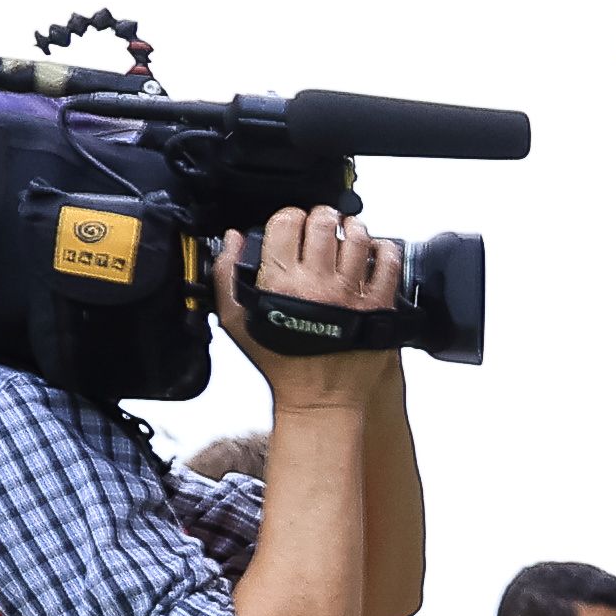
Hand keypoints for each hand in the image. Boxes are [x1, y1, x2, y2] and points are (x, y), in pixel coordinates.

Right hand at [214, 208, 404, 409]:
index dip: (289, 217)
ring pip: (358, 238)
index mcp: (281, 283)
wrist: (320, 399)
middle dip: (322, 216)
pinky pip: (388, 264)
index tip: (292, 223)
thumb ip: (227, 276)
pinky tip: (376, 250)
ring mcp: (351, 294)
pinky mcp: (379, 306)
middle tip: (323, 221)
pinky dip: (384, 250)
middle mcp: (317, 284)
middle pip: (323, 224)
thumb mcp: (237, 322)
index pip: (286, 224)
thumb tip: (233, 240)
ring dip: (353, 227)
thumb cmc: (282, 364)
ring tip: (349, 231)